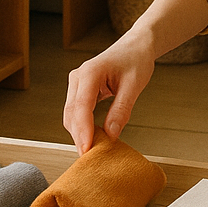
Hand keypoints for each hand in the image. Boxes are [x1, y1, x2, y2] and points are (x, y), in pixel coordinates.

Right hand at [63, 33, 155, 153]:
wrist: (135, 47)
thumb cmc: (136, 61)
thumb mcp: (134, 85)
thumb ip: (121, 109)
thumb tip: (111, 135)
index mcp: (90, 72)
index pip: (81, 106)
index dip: (83, 130)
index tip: (87, 150)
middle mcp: (78, 77)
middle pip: (72, 114)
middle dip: (79, 136)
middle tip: (90, 159)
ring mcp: (76, 83)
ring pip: (71, 115)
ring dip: (80, 133)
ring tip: (93, 151)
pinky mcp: (80, 90)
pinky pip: (76, 112)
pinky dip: (83, 126)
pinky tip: (93, 138)